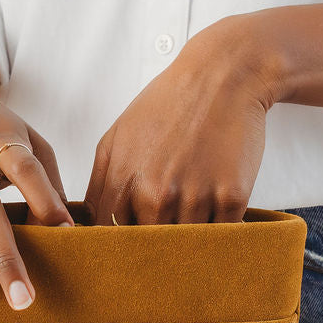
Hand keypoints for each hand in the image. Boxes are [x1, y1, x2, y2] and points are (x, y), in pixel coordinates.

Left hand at [84, 16, 276, 224]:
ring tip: (195, 203)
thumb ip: (100, 183)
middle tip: (166, 228)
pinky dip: (220, 224)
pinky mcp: (232, 196)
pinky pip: (223, 233)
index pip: (112, 236)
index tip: (128, 243)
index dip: (118, 244)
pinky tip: (217, 197)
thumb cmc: (168, 104)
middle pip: (150, 246)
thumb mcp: (117, 135)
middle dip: (155, 244)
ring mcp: (196, 196)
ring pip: (188, 244)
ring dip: (190, 234)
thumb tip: (90, 224)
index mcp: (125, 180)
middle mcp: (157, 193)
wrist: (222, 76)